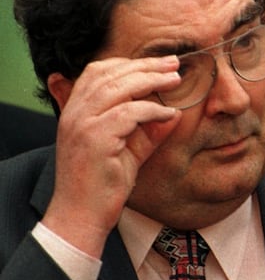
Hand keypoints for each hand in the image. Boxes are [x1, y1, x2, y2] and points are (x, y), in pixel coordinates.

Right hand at [42, 56, 181, 257]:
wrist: (83, 216)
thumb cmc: (104, 184)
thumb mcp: (130, 150)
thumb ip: (148, 130)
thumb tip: (174, 113)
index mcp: (76, 110)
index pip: (97, 72)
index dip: (129, 63)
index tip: (159, 64)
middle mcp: (74, 113)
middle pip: (110, 73)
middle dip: (146, 65)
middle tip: (174, 64)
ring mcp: (81, 124)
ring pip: (118, 88)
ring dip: (151, 80)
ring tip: (175, 80)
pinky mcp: (94, 139)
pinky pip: (128, 114)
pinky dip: (152, 110)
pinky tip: (169, 114)